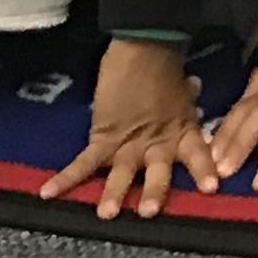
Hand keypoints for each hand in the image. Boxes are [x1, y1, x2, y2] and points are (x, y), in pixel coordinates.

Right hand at [39, 37, 218, 221]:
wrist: (142, 44)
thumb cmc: (164, 65)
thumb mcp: (182, 85)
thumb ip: (186, 97)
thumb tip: (193, 88)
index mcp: (180, 132)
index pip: (197, 155)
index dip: (204, 171)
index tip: (210, 189)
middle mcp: (156, 144)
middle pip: (157, 174)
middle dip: (154, 193)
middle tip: (149, 211)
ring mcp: (128, 143)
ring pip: (121, 175)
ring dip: (114, 193)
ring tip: (107, 212)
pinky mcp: (102, 137)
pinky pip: (83, 161)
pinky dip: (65, 177)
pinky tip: (47, 193)